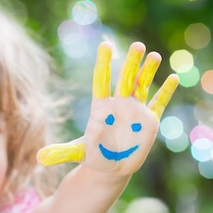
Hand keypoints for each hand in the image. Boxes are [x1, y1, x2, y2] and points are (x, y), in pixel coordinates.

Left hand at [37, 41, 177, 174]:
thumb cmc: (92, 156)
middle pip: (125, 79)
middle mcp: (119, 104)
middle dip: (131, 63)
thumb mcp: (76, 154)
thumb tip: (38, 158)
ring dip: (149, 72)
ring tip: (154, 56)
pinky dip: (166, 92)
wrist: (110, 167)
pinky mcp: (149, 122)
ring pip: (143, 86)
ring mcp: (135, 111)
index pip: (102, 80)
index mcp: (101, 107)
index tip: (106, 45)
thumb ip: (60, 153)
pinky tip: (173, 78)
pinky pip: (158, 104)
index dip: (104, 63)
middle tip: (137, 45)